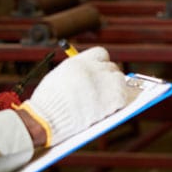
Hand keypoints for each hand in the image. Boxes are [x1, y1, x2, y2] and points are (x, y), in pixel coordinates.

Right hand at [17, 46, 131, 145]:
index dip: (102, 63)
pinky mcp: (112, 98)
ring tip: (110, 98)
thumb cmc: (47, 103)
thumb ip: (74, 73)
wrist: (47, 118)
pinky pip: (124, 96)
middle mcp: (93, 68)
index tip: (101, 72)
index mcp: (78, 62)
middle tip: (107, 89)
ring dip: (116, 88)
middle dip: (109, 78)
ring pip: (119, 80)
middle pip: (112, 67)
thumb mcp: (57, 78)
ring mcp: (103, 82)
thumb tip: (86, 77)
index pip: (101, 53)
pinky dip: (120, 102)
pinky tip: (113, 108)